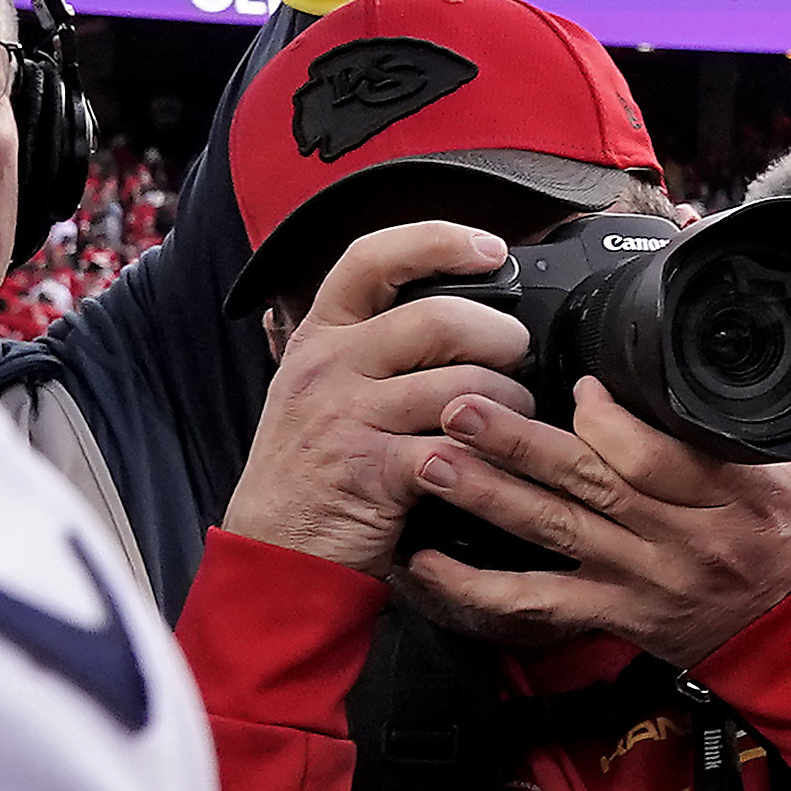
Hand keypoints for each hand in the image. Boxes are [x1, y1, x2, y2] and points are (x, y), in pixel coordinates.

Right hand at [218, 221, 531, 577]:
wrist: (275, 549)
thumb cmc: (309, 467)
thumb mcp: (316, 385)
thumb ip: (365, 340)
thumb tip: (441, 295)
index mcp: (319, 335)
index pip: (372, 258)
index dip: (437, 241)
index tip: (489, 247)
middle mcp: (329, 367)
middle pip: (438, 318)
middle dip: (499, 336)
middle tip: (515, 355)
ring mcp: (348, 418)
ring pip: (462, 385)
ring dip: (510, 401)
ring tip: (514, 417)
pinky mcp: (373, 472)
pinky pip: (456, 450)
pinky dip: (490, 457)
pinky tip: (492, 463)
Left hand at [399, 379, 790, 665]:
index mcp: (735, 494)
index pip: (658, 456)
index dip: (608, 419)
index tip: (576, 381)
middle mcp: (682, 538)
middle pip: (588, 485)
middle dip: (516, 442)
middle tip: (460, 403)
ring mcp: (643, 580)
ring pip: (553, 534)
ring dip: (486, 495)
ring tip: (429, 460)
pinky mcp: (617, 615)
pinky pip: (538, 605)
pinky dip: (476, 588)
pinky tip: (428, 562)